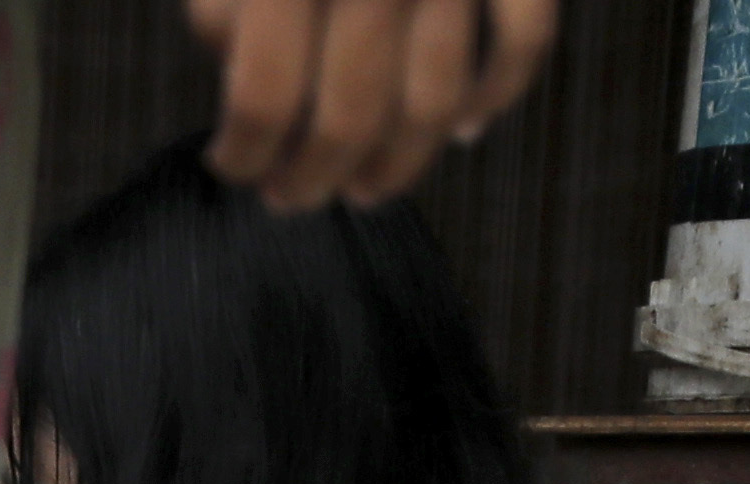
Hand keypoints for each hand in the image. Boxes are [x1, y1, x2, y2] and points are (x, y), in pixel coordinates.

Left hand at [184, 0, 557, 208]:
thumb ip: (227, 3)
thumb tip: (233, 70)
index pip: (263, 98)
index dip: (243, 153)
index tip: (229, 168)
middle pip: (348, 119)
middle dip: (312, 178)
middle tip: (291, 197)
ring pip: (434, 101)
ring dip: (397, 164)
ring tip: (364, 189)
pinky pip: (523, 41)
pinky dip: (499, 93)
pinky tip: (465, 128)